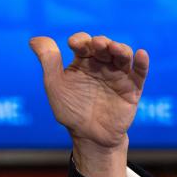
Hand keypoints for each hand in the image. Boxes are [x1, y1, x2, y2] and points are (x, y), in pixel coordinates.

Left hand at [30, 33, 147, 176]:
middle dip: (101, 42)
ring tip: (114, 49)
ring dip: (120, 48)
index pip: (83, 43)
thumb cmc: (70, 110)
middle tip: (97, 44)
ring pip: (123, 55)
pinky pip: (140, 72)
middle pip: (104, 45)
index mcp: (82, 61)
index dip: (79, 40)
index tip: (74, 44)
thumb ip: (48, 62)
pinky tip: (141, 54)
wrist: (88, 136)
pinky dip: (142, 62)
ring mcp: (118, 75)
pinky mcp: (132, 88)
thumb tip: (33, 39)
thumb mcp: (55, 85)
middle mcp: (101, 64)